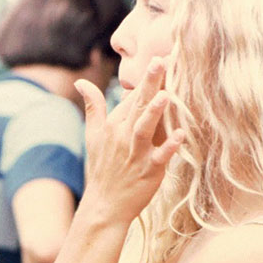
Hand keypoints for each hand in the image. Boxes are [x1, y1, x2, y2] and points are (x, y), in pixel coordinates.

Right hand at [76, 57, 184, 224]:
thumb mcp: (93, 134)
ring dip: (155, 112)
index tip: (158, 58)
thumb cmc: (102, 167)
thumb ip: (93, 106)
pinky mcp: (149, 170)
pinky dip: (170, 146)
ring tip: (165, 95)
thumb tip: (80, 82)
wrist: (104, 204)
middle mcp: (124, 136)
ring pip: (145, 128)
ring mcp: (136, 153)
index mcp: (113, 125)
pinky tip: (181, 135)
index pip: (131, 97)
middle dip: (150, 83)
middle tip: (160, 61)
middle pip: (138, 105)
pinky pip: (161, 156)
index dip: (145, 78)